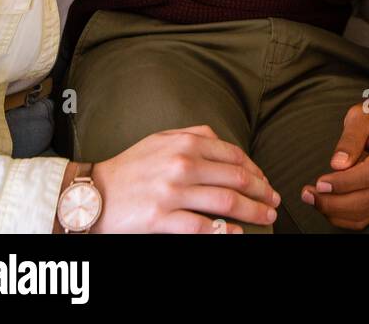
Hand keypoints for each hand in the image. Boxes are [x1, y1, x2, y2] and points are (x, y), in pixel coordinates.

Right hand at [88, 125, 279, 233]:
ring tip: (266, 217)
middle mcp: (182, 163)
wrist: (94, 194)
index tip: (266, 182)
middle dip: (261, 191)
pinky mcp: (162, 218)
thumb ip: (191, 135)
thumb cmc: (130, 167)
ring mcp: (173, 192)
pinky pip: (202, 227)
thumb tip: (221, 142)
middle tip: (274, 201)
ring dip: (252, 210)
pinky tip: (237, 233)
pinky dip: (224, 231)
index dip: (256, 170)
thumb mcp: (160, 139)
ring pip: (225, 201)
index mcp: (185, 142)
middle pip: (236, 178)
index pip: (233, 155)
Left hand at [300, 102, 368, 229]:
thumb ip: (350, 137)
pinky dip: (344, 217)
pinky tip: (327, 207)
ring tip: (313, 199)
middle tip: (308, 194)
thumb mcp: (362, 115)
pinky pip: (366, 217)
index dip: (344, 183)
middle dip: (334, 201)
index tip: (320, 183)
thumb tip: (338, 164)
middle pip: (367, 198)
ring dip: (335, 211)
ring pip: (365, 211)